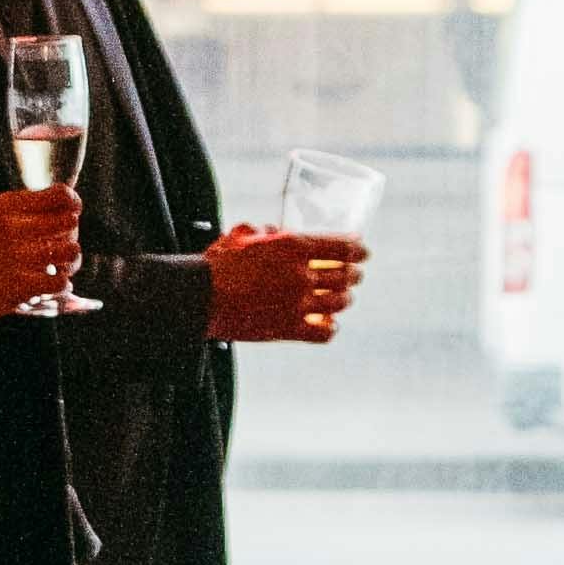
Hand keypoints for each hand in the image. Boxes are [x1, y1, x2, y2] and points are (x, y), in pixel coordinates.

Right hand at [0, 185, 81, 324]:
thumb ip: (16, 211)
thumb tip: (58, 208)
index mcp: (3, 206)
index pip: (60, 194)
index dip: (73, 204)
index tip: (72, 214)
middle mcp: (11, 226)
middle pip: (70, 222)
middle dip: (70, 236)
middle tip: (60, 249)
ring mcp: (16, 256)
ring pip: (71, 251)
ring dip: (69, 263)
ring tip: (57, 269)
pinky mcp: (19, 286)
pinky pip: (61, 282)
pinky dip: (59, 287)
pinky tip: (46, 288)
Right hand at [208, 224, 364, 346]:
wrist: (199, 298)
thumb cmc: (217, 264)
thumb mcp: (240, 237)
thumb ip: (261, 232)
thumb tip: (273, 231)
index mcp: (292, 246)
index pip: (341, 246)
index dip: (358, 249)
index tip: (364, 251)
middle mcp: (300, 274)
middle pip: (345, 275)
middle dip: (356, 274)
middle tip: (356, 274)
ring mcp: (297, 304)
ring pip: (339, 303)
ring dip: (345, 299)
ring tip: (344, 298)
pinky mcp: (288, 329)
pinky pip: (324, 333)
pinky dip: (331, 328)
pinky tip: (329, 324)